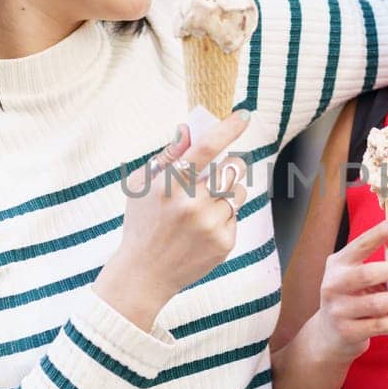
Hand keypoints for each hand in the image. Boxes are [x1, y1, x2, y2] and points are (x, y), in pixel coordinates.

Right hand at [99, 111, 252, 312]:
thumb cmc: (142, 223)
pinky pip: (236, 216)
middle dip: (232, 165)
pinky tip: (203, 230)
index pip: (205, 148)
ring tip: (204, 208)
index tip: (245, 115)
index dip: (228, 128)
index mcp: (169, 185)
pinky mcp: (224, 243)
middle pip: (233, 168)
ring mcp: (209, 225)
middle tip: (222, 170)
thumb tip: (188, 128)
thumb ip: (167, 156)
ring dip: (228, 193)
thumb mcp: (142, 186)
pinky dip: (224, 218)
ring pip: (238, 192)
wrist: (144, 274)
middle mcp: (191, 204)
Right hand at [310, 217, 387, 362]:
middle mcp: (334, 284)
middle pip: (369, 274)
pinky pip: (380, 325)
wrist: (328, 336)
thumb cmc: (352, 300)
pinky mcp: (348, 331)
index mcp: (338, 264)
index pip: (360, 245)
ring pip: (378, 303)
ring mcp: (339, 310)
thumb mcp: (360, 280)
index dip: (380, 233)